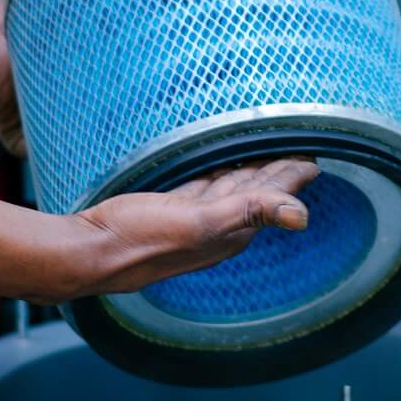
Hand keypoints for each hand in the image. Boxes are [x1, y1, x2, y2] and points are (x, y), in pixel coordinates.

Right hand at [68, 158, 321, 297]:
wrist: (87, 252)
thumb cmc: (137, 241)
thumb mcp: (199, 222)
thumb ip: (250, 212)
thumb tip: (303, 216)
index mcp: (229, 231)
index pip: (271, 197)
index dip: (292, 177)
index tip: (313, 158)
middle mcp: (215, 227)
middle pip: (256, 191)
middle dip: (278, 172)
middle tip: (297, 148)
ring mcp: (191, 219)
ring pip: (232, 188)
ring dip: (252, 171)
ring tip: (268, 153)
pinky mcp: (168, 209)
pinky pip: (204, 186)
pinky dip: (220, 174)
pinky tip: (221, 166)